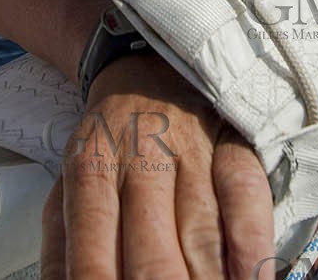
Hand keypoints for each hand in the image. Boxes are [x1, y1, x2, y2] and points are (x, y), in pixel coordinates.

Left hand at [41, 53, 272, 278]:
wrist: (151, 60)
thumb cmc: (111, 139)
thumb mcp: (72, 178)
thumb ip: (64, 237)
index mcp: (90, 168)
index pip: (91, 249)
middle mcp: (141, 157)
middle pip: (152, 252)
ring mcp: (193, 149)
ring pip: (201, 233)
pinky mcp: (236, 142)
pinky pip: (246, 196)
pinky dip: (251, 244)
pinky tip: (253, 278)